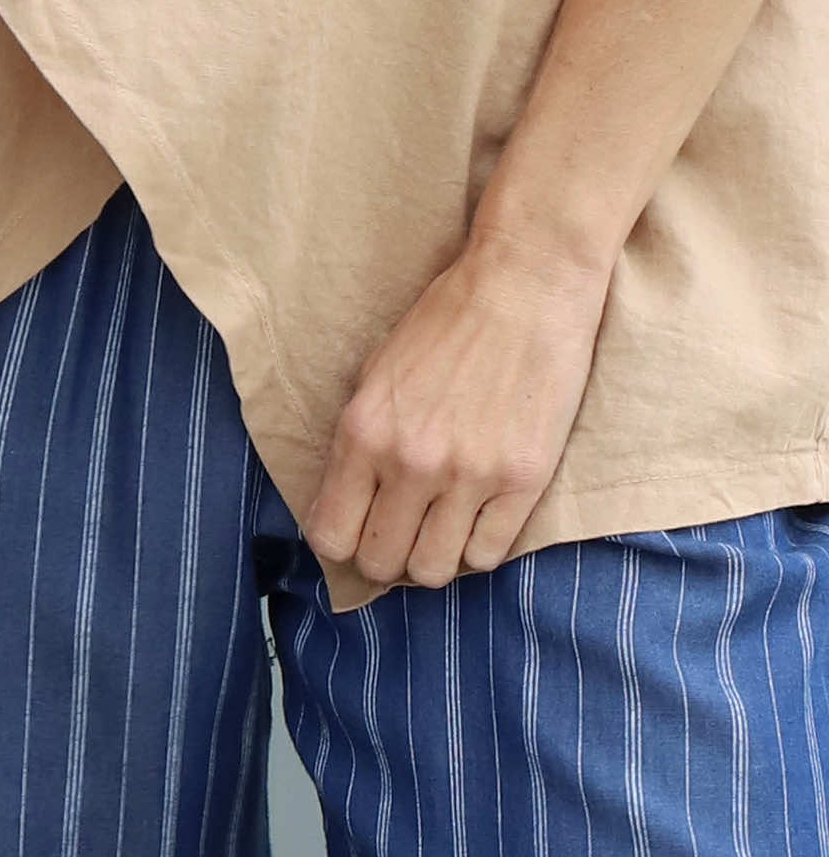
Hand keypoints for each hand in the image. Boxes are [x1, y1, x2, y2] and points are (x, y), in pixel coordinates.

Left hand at [302, 227, 611, 588]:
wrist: (525, 285)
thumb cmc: (447, 321)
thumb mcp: (376, 374)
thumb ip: (359, 442)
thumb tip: (348, 506)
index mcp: (363, 432)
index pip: (330, 535)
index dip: (342, 541)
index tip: (359, 529)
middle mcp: (410, 461)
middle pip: (380, 561)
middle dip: (386, 554)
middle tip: (405, 530)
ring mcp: (469, 474)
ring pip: (434, 571)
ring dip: (434, 557)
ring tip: (443, 526)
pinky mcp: (523, 480)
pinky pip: (487, 555)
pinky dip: (479, 545)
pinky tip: (480, 515)